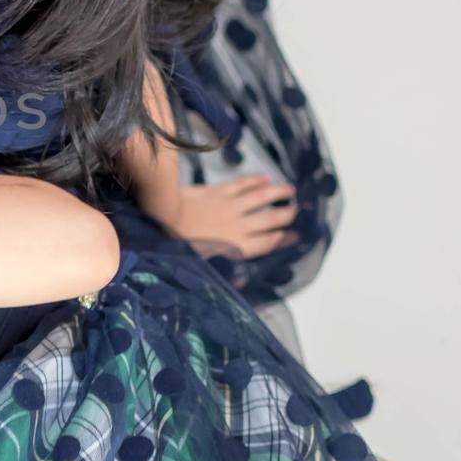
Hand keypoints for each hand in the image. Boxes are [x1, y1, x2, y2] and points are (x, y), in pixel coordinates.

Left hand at [166, 175, 298, 257]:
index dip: (282, 239)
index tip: (295, 236)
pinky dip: (254, 180)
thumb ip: (220, 261)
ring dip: (277, 192)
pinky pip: (241, 184)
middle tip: (297, 210)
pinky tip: (264, 178)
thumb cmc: (178, 243)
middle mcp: (238, 225)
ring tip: (289, 189)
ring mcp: (230, 206)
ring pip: (260, 198)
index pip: (266, 243)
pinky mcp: (219, 191)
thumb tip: (234, 283)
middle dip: (286, 214)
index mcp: (234, 245)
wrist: (163, 216)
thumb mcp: (201, 260)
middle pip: (269, 219)